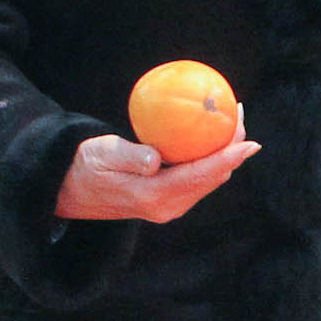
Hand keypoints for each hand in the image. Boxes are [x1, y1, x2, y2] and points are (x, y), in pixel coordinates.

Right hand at [53, 115, 257, 224]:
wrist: (70, 191)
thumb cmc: (84, 166)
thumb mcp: (102, 155)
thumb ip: (130, 156)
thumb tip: (156, 159)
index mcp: (153, 195)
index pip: (200, 176)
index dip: (228, 159)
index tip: (250, 142)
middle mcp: (168, 206)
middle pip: (213, 177)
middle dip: (233, 149)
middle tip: (239, 114)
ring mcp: (170, 206)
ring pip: (209, 179)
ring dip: (225, 154)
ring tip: (233, 121)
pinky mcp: (168, 201)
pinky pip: (198, 178)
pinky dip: (210, 158)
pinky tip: (211, 136)